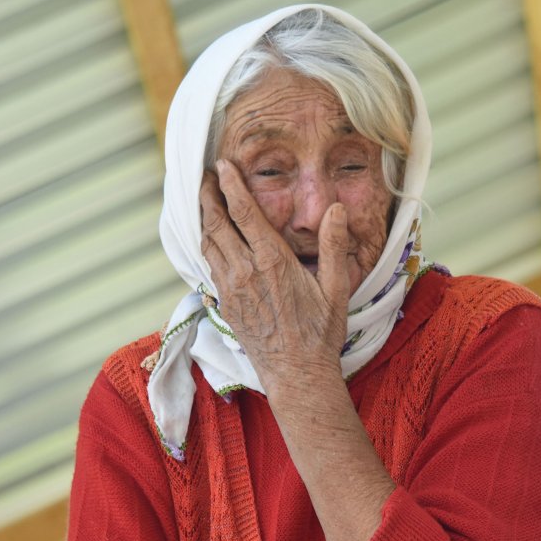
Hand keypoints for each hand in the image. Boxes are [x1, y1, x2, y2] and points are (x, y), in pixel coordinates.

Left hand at [199, 160, 349, 390]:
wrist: (297, 375)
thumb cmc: (320, 332)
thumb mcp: (336, 288)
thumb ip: (333, 246)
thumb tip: (335, 209)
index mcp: (272, 262)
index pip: (244, 213)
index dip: (230, 185)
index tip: (222, 164)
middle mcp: (245, 272)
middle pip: (217, 224)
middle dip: (208, 195)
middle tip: (204, 175)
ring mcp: (231, 289)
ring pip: (209, 244)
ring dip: (204, 218)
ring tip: (204, 200)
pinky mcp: (225, 305)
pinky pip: (210, 265)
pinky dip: (207, 244)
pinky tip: (211, 238)